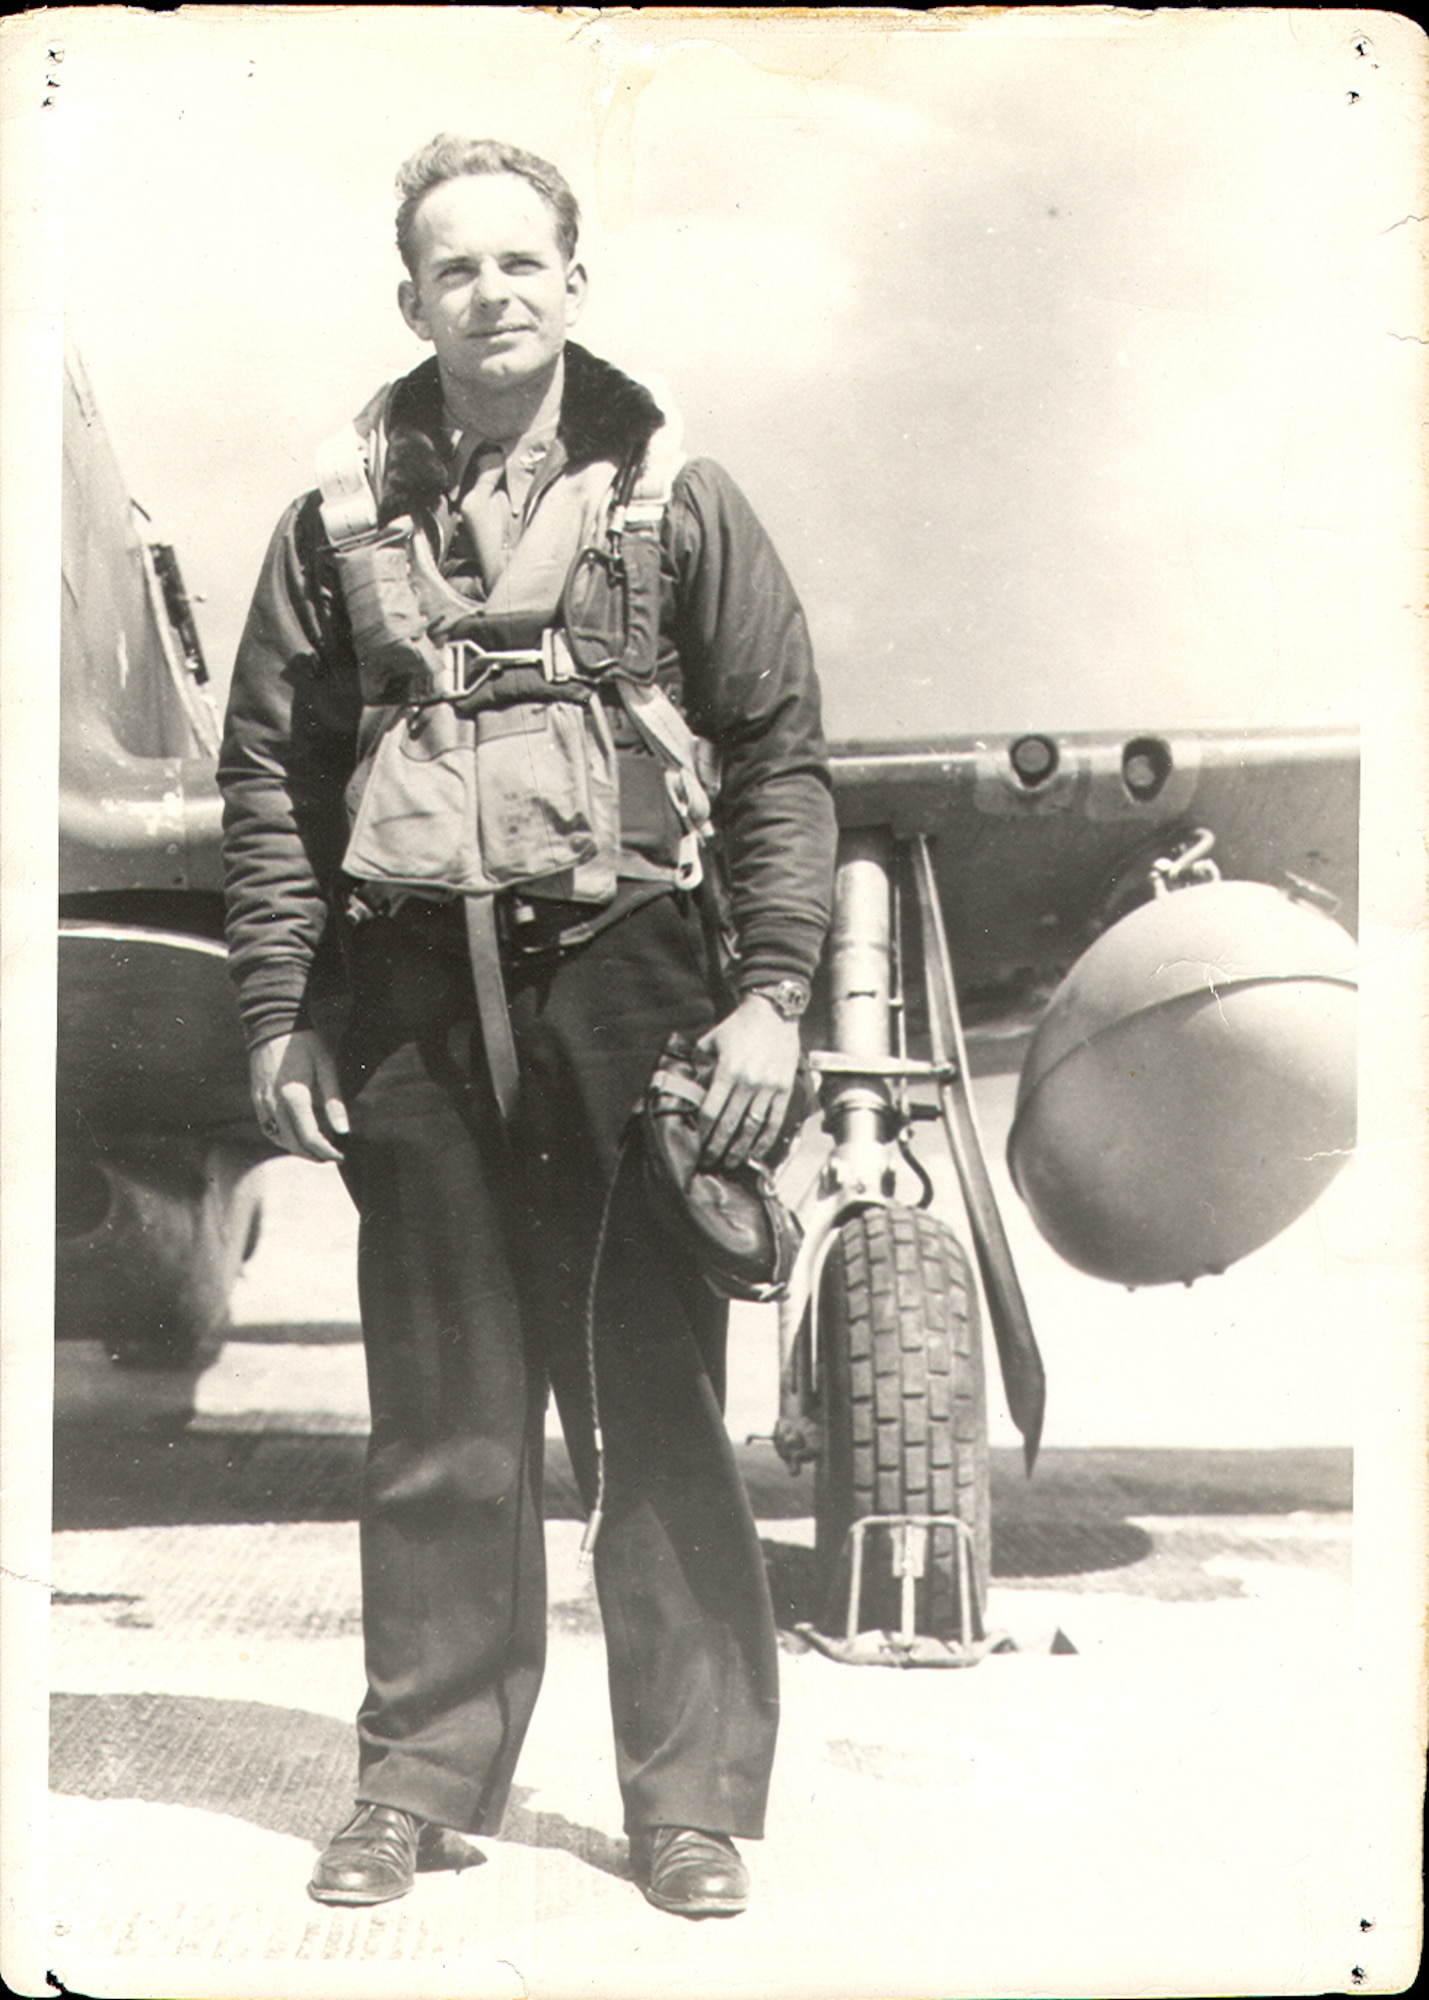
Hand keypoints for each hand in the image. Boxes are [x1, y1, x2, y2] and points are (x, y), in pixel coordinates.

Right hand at [250, 1029, 349, 1163]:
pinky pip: (268, 1128)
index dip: (325, 1151)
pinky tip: (297, 1136)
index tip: (340, 1156)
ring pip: (278, 1139)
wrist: (274, 1024)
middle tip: (331, 1157)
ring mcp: (261, 1102)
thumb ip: (334, 1101)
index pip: (309, 1136)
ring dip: (297, 1149)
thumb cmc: (306, 1043)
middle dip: (313, 1155)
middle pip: (292, 1143)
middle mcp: (273, 1103)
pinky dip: (283, 1138)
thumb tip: (343, 1130)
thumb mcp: (327, 1067)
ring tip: (317, 1150)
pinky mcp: (256, 1098)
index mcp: (293, 1095)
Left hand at [695, 993, 800, 1169]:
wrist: (773, 1012)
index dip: (704, 1131)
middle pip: (730, 1124)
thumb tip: (694, 1090)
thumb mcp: (711, 1040)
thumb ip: (700, 1065)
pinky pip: (774, 1120)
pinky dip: (765, 1139)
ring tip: (731, 1162)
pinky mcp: (784, 1089)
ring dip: (741, 1149)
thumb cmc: (739, 1027)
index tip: (699, 1144)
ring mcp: (769, 1087)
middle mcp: (749, 1082)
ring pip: (752, 1127)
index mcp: (728, 1070)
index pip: (712, 1111)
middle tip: (710, 1162)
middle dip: (718, 1147)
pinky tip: (756, 1151)